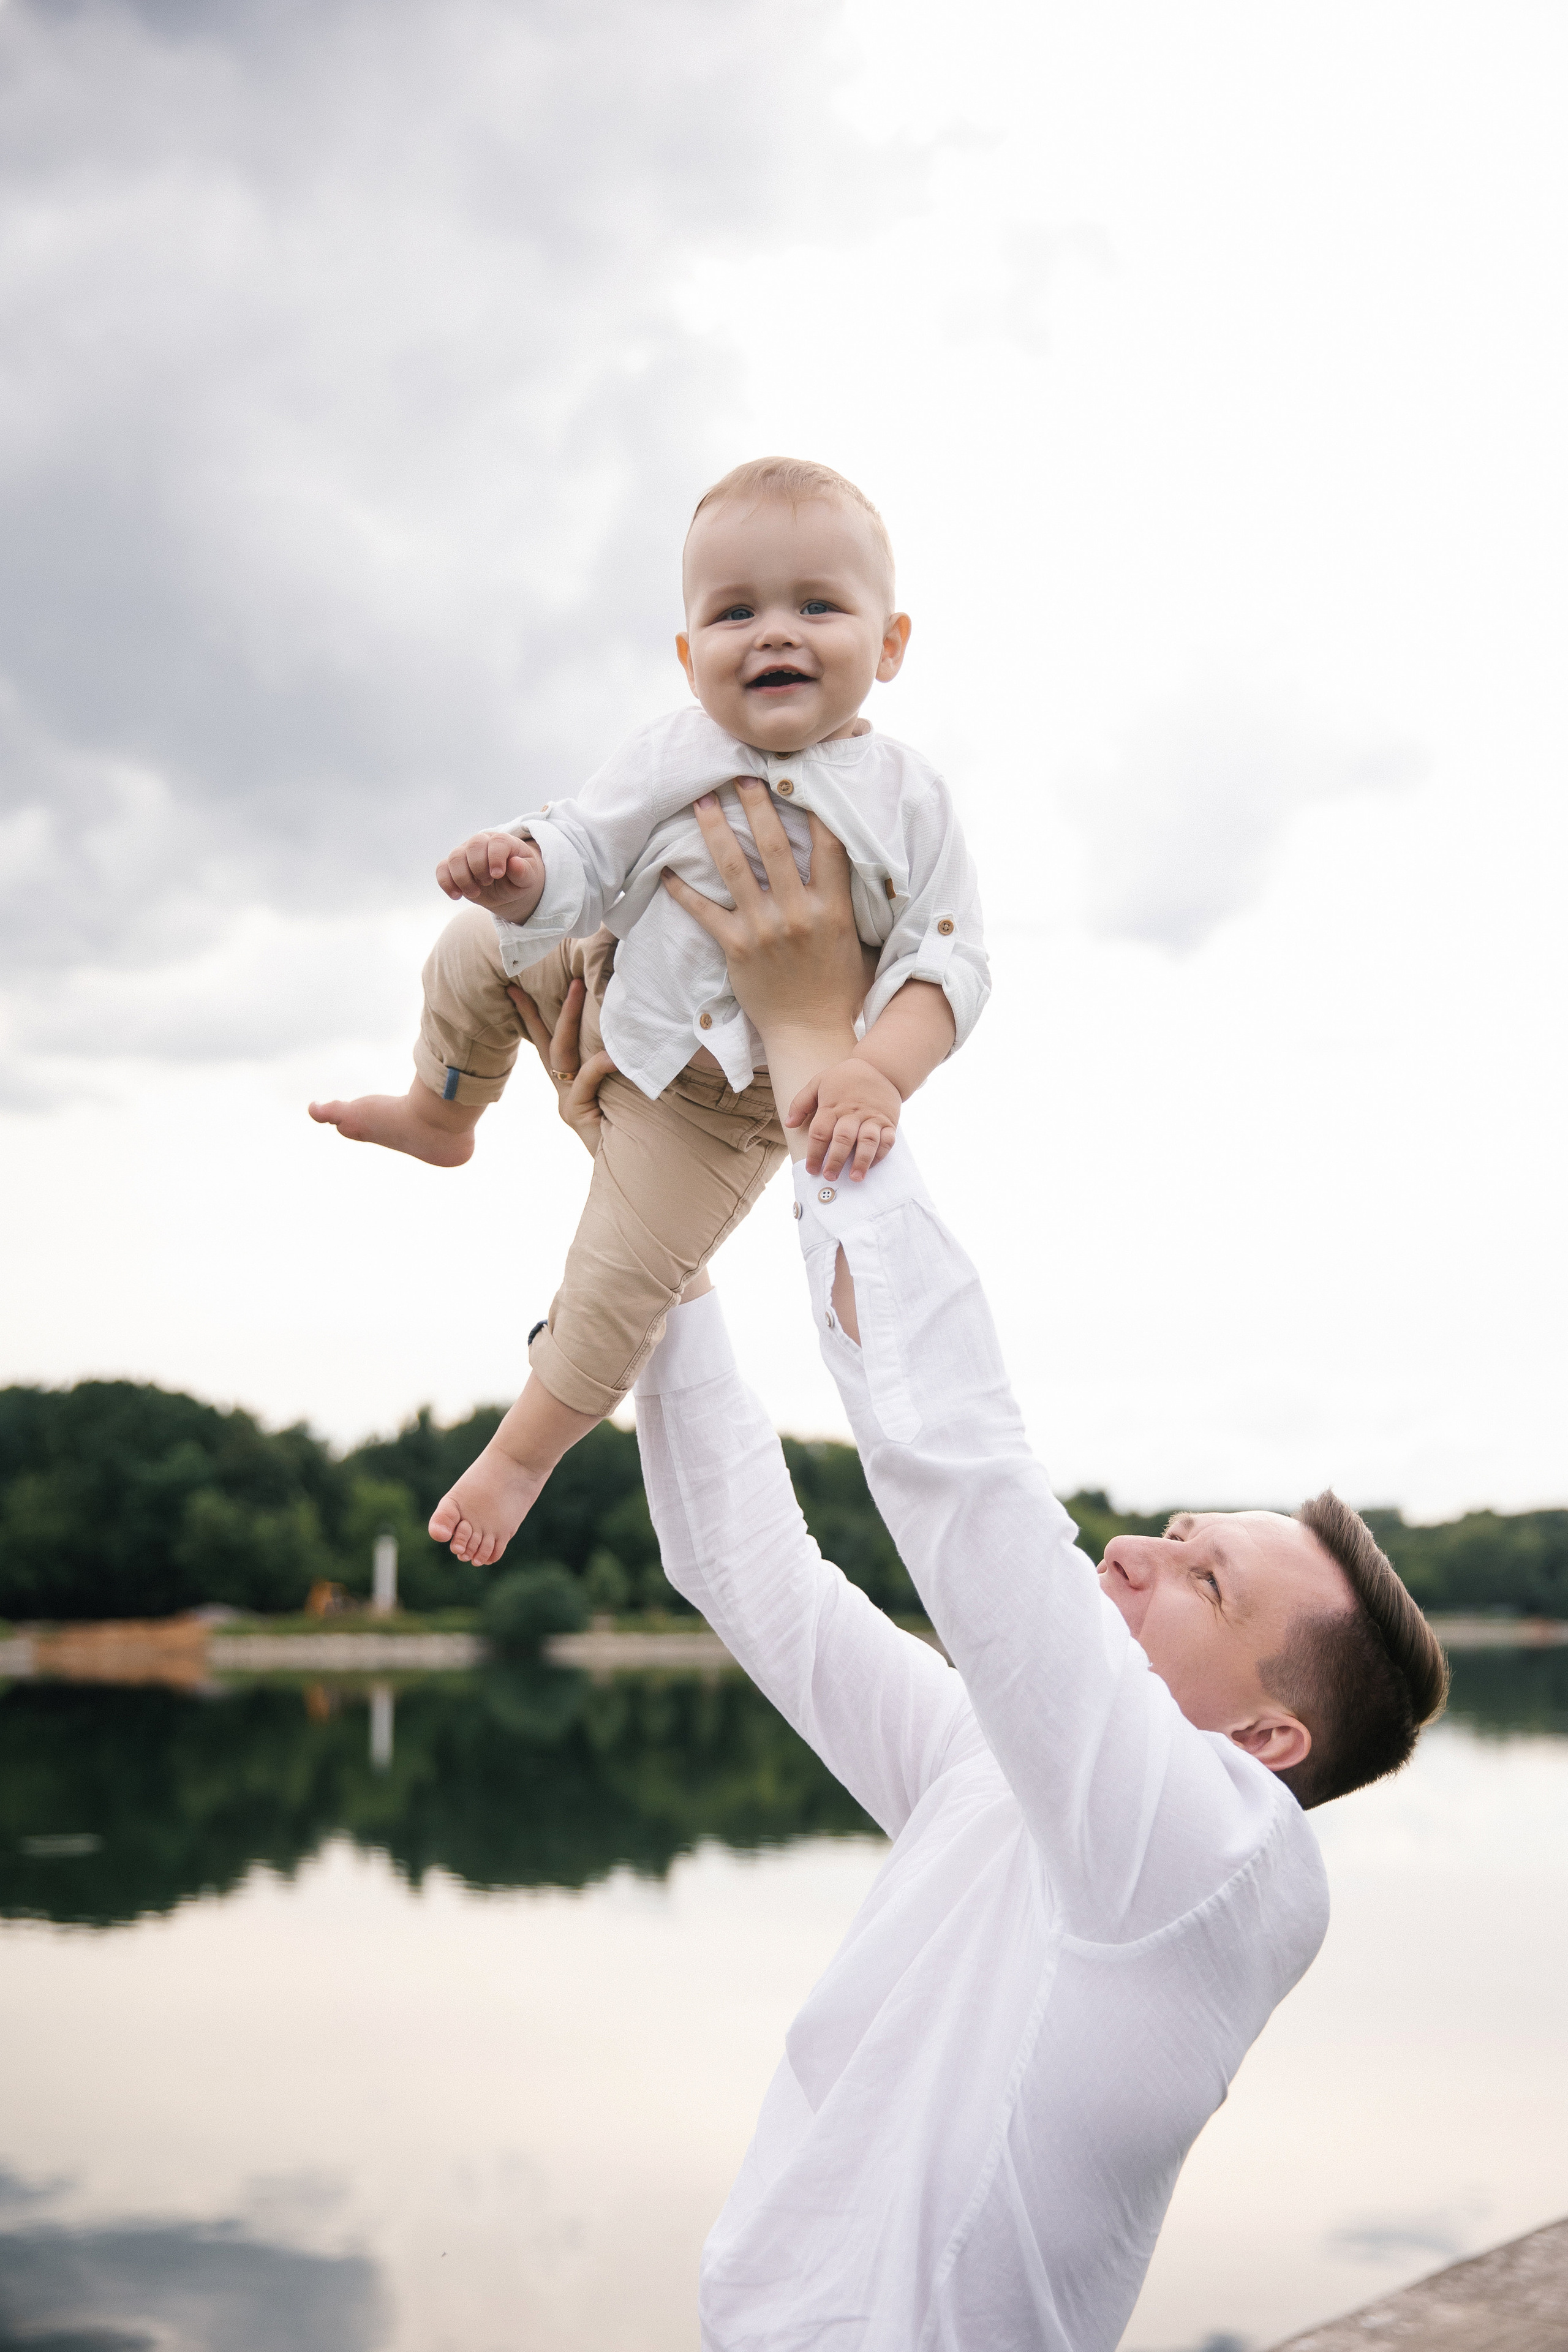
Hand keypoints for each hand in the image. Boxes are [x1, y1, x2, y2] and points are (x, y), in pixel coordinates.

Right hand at [437, 829, 544, 921]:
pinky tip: (456, 896)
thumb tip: (515, 863)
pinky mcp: (453, 866)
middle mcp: (482, 843)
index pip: (497, 842)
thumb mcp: (529, 878)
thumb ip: (524, 871)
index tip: (498, 875)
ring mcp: (466, 853)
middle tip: (488, 882)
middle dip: (478, 867)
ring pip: (455, 857)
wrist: (509, 887)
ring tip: (475, 893)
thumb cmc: (520, 878)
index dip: (495, 857)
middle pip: (473, 845)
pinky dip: (446, 883)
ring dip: (463, 878)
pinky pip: (442, 869)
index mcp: (503, 842)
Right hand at [506, 974, 615, 1154]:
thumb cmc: (628, 1130)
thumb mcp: (617, 1094)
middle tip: (559, 975)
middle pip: (548, 1041)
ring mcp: (567, 1102)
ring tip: (580, 988)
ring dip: (569, 1018)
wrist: (627, 1168)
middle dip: (546, 1006)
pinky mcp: (577, 1113)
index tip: (515, 988)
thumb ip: (610, 1069)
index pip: (545, 1041)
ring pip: (562, 1053)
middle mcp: (563, 1090)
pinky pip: (586, 1080)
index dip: (529, 1015)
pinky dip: (600, 1065)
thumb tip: (625, 1035)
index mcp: (568, 1084)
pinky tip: (615, 1054)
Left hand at [659, 783, 866, 1122]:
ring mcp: (764, 930)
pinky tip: (667, 869)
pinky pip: (704, 912)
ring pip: (735, 869)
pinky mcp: (736, 949)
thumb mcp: (859, 940)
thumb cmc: (839, 987)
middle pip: (774, 845)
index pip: (829, 844)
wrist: (811, 1033)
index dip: (815, 806)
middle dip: (756, 804)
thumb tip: (860, 863)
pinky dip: (684, 890)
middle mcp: (798, 913)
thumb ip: (853, 901)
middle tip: (740, 772)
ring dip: (716, 831)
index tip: (801, 775)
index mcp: (833, 908)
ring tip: (702, 801)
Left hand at [792, 1056, 900, 1181]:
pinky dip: (880, 1154)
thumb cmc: (845, 1077)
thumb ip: (802, 1102)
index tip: (811, 1169)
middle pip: (843, 1139)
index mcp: (833, 1106)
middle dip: (835, 1160)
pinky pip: (887, 1140)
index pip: (820, 1132)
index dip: (814, 1152)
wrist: (880, 1067)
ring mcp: (872, 1118)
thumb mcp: (819, 1082)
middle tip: (829, 1176)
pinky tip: (871, 1165)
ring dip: (861, 1161)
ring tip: (855, 1177)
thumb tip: (789, 1123)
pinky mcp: (888, 1121)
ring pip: (867, 1141)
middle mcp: (853, 1113)